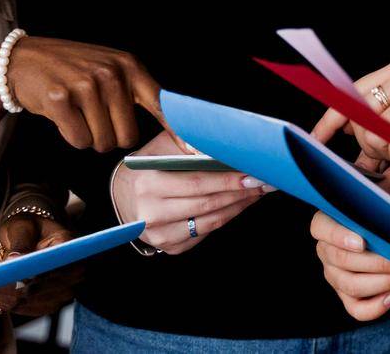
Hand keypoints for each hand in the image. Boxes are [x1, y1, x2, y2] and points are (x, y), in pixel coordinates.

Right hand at [0, 36, 163, 152]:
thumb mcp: (110, 69)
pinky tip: (62, 115)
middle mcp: (111, 73)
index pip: (162, 104)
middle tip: (94, 118)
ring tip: (77, 112)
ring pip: (101, 142)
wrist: (23, 60)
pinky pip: (78, 140)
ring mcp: (86, 85)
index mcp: (130, 66)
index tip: (195, 152)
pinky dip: (71, 136)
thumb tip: (172, 125)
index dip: (179, 131)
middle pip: (127, 137)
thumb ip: (136, 94)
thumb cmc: (72, 71)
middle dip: (111, 137)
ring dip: (89, 136)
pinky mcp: (60, 99)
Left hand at [0, 212, 82, 317]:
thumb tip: (13, 260)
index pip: (54, 268)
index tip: (6, 277)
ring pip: (33, 303)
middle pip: (41, 290)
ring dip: (6, 299)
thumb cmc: (29, 227)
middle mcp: (73, 272)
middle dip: (11, 290)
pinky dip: (8, 304)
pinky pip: (29, 309)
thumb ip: (20, 242)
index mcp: (69, 248)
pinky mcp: (52, 302)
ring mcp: (65, 290)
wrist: (34, 235)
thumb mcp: (23, 227)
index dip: (31, 276)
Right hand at [110, 131, 269, 253]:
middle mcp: (151, 214)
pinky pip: (206, 233)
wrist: (126, 194)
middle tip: (263, 181)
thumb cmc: (151, 164)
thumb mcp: (163, 146)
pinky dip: (227, 217)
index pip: (197, 183)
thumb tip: (222, 145)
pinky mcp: (170, 247)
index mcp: (148, 184)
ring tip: (257, 191)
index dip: (227, 179)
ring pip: (210, 221)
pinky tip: (240, 204)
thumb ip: (189, 142)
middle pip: (207, 204)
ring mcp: (160, 235)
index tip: (252, 172)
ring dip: (238, 206)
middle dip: (240, 192)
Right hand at [311, 204, 389, 320]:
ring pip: (352, 286)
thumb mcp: (386, 193)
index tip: (362, 242)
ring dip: (385, 282)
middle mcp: (325, 250)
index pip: (322, 228)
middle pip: (344, 262)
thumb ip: (389, 183)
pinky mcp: (347, 296)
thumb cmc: (385, 208)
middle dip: (379, 263)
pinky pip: (357, 310)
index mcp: (326, 221)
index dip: (339, 236)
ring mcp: (334, 275)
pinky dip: (377, 307)